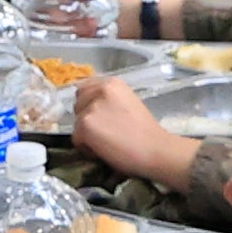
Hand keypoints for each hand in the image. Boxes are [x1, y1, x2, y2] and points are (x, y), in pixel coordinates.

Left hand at [68, 74, 196, 188]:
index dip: (90, 105)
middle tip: (106, 131)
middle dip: (86, 118)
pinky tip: (105, 149)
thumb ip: (108, 100)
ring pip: (76, 123)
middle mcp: (100, 89)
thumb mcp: (127, 103)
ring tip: (108, 141)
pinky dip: (87, 148)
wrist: (155, 149)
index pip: (85, 88)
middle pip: (78, 104)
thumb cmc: (145, 132)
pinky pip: (76, 138)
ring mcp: (91, 106)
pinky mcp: (85, 124)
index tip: (101, 117)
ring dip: (87, 134)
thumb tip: (90, 106)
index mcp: (112, 82)